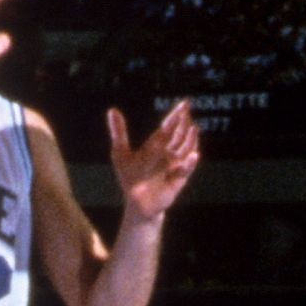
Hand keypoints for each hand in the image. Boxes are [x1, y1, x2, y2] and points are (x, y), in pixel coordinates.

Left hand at [107, 99, 201, 218]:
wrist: (137, 202)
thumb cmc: (130, 177)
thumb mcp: (120, 153)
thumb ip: (119, 132)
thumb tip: (112, 110)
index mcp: (157, 145)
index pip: (169, 127)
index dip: (176, 115)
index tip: (184, 103)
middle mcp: (169, 153)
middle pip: (179, 135)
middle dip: (184, 123)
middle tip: (188, 110)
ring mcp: (175, 165)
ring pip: (186, 149)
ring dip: (191, 139)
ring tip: (193, 128)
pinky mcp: (178, 180)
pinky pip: (186, 170)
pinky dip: (190, 163)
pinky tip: (194, 155)